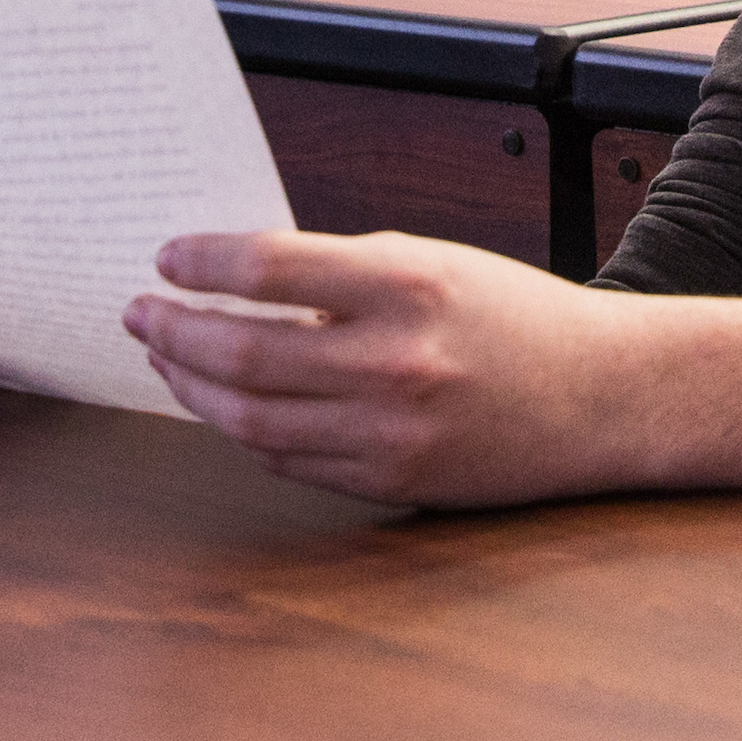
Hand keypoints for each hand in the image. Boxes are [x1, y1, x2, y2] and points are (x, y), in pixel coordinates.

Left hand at [126, 230, 646, 504]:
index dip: (203, 263)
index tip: (167, 258)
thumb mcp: (433, 261)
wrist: (600, 396)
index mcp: (408, 285)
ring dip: (195, 387)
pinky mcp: (391, 482)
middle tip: (142, 314)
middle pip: (245, 352)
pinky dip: (245, 431)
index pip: (270, 267)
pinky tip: (227, 405)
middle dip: (175, 333)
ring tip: (170, 360)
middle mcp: (395, 361)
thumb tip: (239, 280)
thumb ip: (341, 270)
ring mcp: (392, 432)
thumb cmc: (515, 317)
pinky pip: (290, 461)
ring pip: (252, 419)